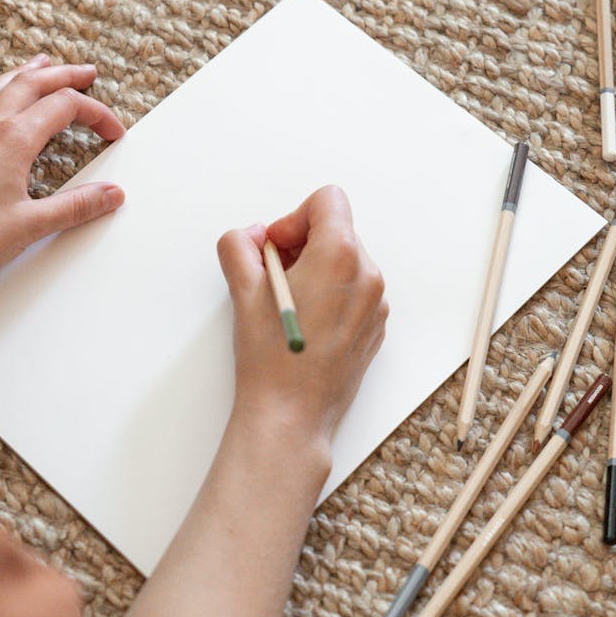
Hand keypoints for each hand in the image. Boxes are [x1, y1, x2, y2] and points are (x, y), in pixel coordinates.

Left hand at [0, 55, 126, 283]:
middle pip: (31, 85)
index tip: (113, 132)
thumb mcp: (33, 225)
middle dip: (64, 75)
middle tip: (87, 73)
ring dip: (22, 74)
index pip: (65, 108)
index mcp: (14, 140)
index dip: (96, 114)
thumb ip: (76, 206)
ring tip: (40, 63)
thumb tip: (111, 193)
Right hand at [216, 186, 387, 465]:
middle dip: (301, 244)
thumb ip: (240, 246)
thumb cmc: (271, 358)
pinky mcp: (374, 328)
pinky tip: (303, 323)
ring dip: (314, 269)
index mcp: (340, 256)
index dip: (293, 217)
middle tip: (272, 276)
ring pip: (345, 261)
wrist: (292, 416)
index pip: (327, 200)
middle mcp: (367, 276)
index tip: (276, 247)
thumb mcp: (242, 291)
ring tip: (286, 304)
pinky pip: (353, 291)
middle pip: (336, 230)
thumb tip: (251, 237)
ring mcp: (376, 304)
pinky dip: (328, 294)